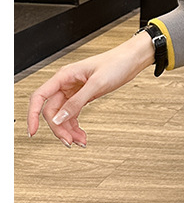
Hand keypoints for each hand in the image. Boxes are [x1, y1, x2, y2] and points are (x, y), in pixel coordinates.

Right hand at [27, 32, 155, 146]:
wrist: (131, 60)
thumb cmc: (116, 63)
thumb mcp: (97, 84)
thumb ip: (77, 102)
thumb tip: (59, 118)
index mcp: (64, 76)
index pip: (40, 97)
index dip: (33, 115)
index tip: (33, 131)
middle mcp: (66, 84)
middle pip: (52, 111)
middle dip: (59, 128)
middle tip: (69, 142)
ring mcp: (74, 91)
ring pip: (63, 115)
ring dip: (68, 130)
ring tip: (80, 141)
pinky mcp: (83, 96)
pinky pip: (73, 114)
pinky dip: (76, 126)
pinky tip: (81, 134)